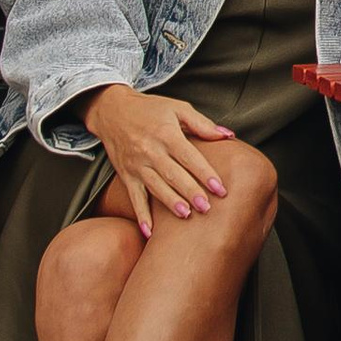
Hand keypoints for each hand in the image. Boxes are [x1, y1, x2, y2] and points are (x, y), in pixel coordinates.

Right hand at [88, 83, 235, 234]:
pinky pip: (134, 198)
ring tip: (186, 215)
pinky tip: (150, 232)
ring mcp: (137, 165)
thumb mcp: (177, 108)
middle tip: (207, 207)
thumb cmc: (149, 109)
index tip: (220, 188)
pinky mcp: (126, 175)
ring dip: (171, 202)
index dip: (205, 173)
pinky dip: (141, 215)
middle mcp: (151, 151)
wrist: (112, 111)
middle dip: (191, 192)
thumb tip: (228, 135)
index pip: (189, 157)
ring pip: (156, 187)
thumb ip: (202, 124)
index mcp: (166, 134)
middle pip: (174, 175)